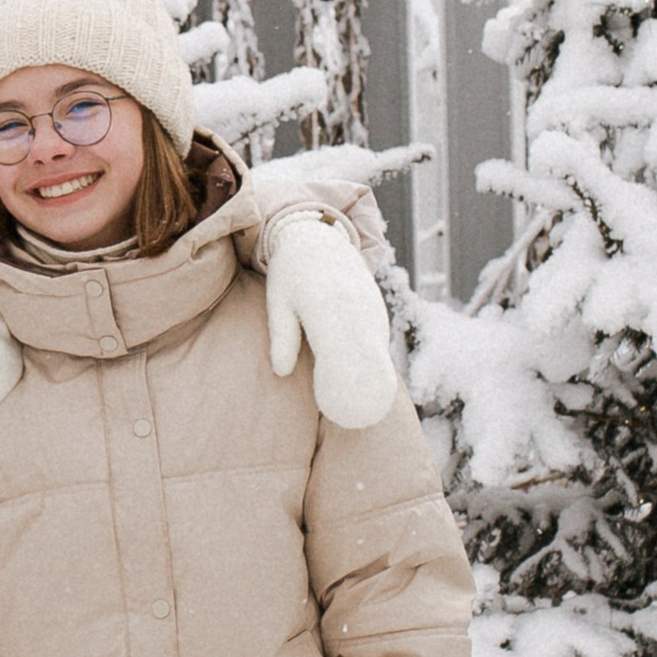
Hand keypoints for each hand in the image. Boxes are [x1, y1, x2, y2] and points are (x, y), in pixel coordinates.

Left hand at [263, 214, 397, 430]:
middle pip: (364, 358)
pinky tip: (363, 381)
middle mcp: (355, 307)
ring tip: (360, 409)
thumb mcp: (277, 300)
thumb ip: (281, 336)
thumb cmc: (291, 272)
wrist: (320, 236)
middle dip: (359, 389)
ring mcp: (372, 307)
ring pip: (375, 352)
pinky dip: (371, 362)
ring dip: (368, 378)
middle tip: (349, 419)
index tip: (330, 408)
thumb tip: (281, 372)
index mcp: (326, 305)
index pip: (337, 354)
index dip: (337, 384)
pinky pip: (377, 342)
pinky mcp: (378, 308)